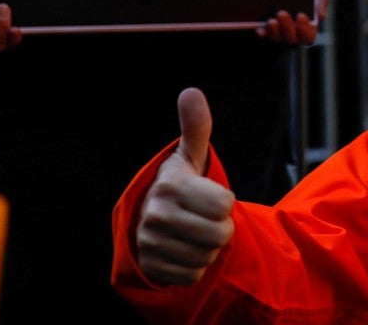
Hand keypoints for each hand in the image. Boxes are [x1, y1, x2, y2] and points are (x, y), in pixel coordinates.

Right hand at [136, 87, 235, 286]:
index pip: (225, 204)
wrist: (142, 220)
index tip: (209, 197)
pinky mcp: (153, 269)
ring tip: (192, 233)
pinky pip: (194, 274)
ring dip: (208, 248)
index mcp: (171, 186)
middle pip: (220, 234)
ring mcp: (152, 245)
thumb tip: (191, 92)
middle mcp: (158, 216)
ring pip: (208, 256)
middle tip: (204, 219)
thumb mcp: (187, 157)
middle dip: (219, 227)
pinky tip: (183, 250)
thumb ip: (195, 127)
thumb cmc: (176, 186)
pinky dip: (195, 266)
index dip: (225, 202)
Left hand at [255, 0, 329, 44]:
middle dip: (287, 28)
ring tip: (272, 20)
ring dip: (274, 32)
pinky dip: (262, 32)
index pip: (308, 36)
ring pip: (277, 37)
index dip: (305, 30)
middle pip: (291, 39)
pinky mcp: (265, 22)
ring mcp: (279, 27)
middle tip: (282, 13)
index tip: (301, 15)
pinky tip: (260, 29)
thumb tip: (322, 17)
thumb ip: (322, 0)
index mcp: (309, 24)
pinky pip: (263, 32)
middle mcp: (294, 29)